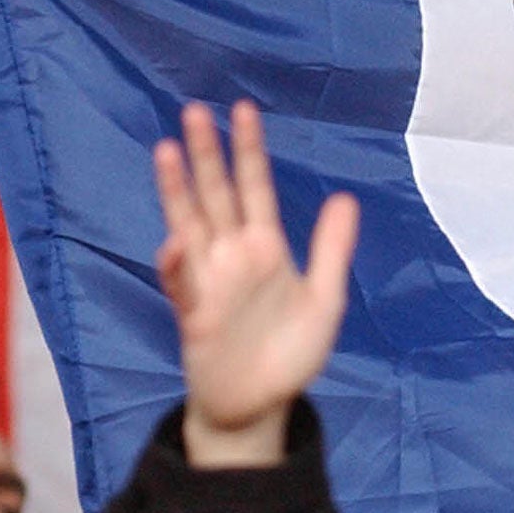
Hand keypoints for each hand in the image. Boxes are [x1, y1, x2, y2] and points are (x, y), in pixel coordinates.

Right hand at [155, 100, 359, 467]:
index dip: (250, 151)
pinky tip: (176, 239)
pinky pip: (183, 283)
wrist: (262, 403)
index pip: (256, 188)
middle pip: (217, 195)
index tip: (244, 110)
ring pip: (189, 225)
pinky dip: (177, 262)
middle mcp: (233, 256)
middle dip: (207, 154)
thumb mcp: (326, 299)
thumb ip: (332, 249)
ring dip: (177, 190)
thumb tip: (346, 198)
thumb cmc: (290, 352)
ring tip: (167, 150)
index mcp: (266, 248)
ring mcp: (210, 281)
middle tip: (195, 109)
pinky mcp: (196, 314)